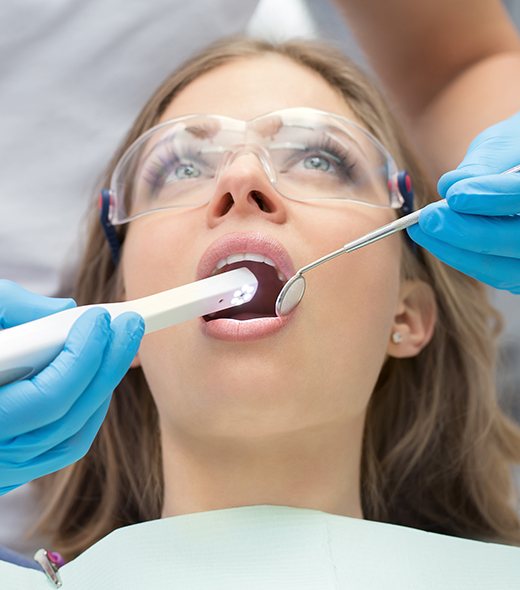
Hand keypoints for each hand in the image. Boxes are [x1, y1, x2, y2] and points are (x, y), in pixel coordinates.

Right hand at [0, 280, 143, 494]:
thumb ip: (10, 307)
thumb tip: (66, 311)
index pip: (46, 398)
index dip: (80, 358)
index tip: (98, 319)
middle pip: (68, 417)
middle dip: (105, 366)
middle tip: (128, 325)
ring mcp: (1, 468)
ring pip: (72, 436)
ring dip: (101, 388)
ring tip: (116, 346)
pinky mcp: (10, 469)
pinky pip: (62, 447)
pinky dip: (86, 412)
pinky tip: (95, 377)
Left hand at [407, 111, 519, 293]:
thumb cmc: (517, 151)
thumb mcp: (505, 144)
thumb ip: (483, 165)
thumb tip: (450, 186)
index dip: (492, 197)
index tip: (455, 195)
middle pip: (518, 240)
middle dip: (468, 231)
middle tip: (430, 217)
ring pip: (505, 268)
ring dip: (457, 250)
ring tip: (422, 228)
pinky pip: (496, 273)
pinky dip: (462, 258)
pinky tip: (434, 239)